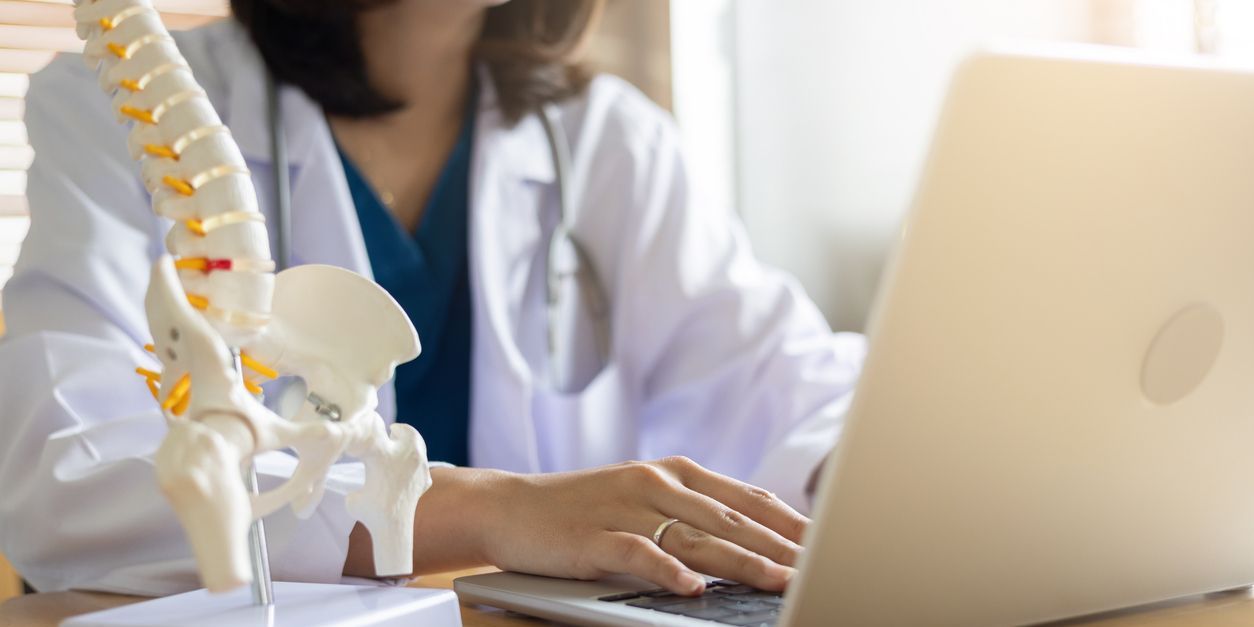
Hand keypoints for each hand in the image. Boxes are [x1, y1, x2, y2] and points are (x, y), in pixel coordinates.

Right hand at [476, 456, 807, 595]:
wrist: (510, 507)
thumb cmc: (583, 508)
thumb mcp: (645, 498)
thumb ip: (694, 512)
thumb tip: (752, 537)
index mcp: (676, 473)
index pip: (747, 498)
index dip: (790, 522)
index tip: (828, 543)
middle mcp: (657, 484)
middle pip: (731, 519)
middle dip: (781, 546)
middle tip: (821, 567)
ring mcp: (626, 508)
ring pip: (696, 537)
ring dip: (742, 560)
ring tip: (780, 582)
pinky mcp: (594, 536)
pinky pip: (637, 554)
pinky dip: (666, 570)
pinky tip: (692, 587)